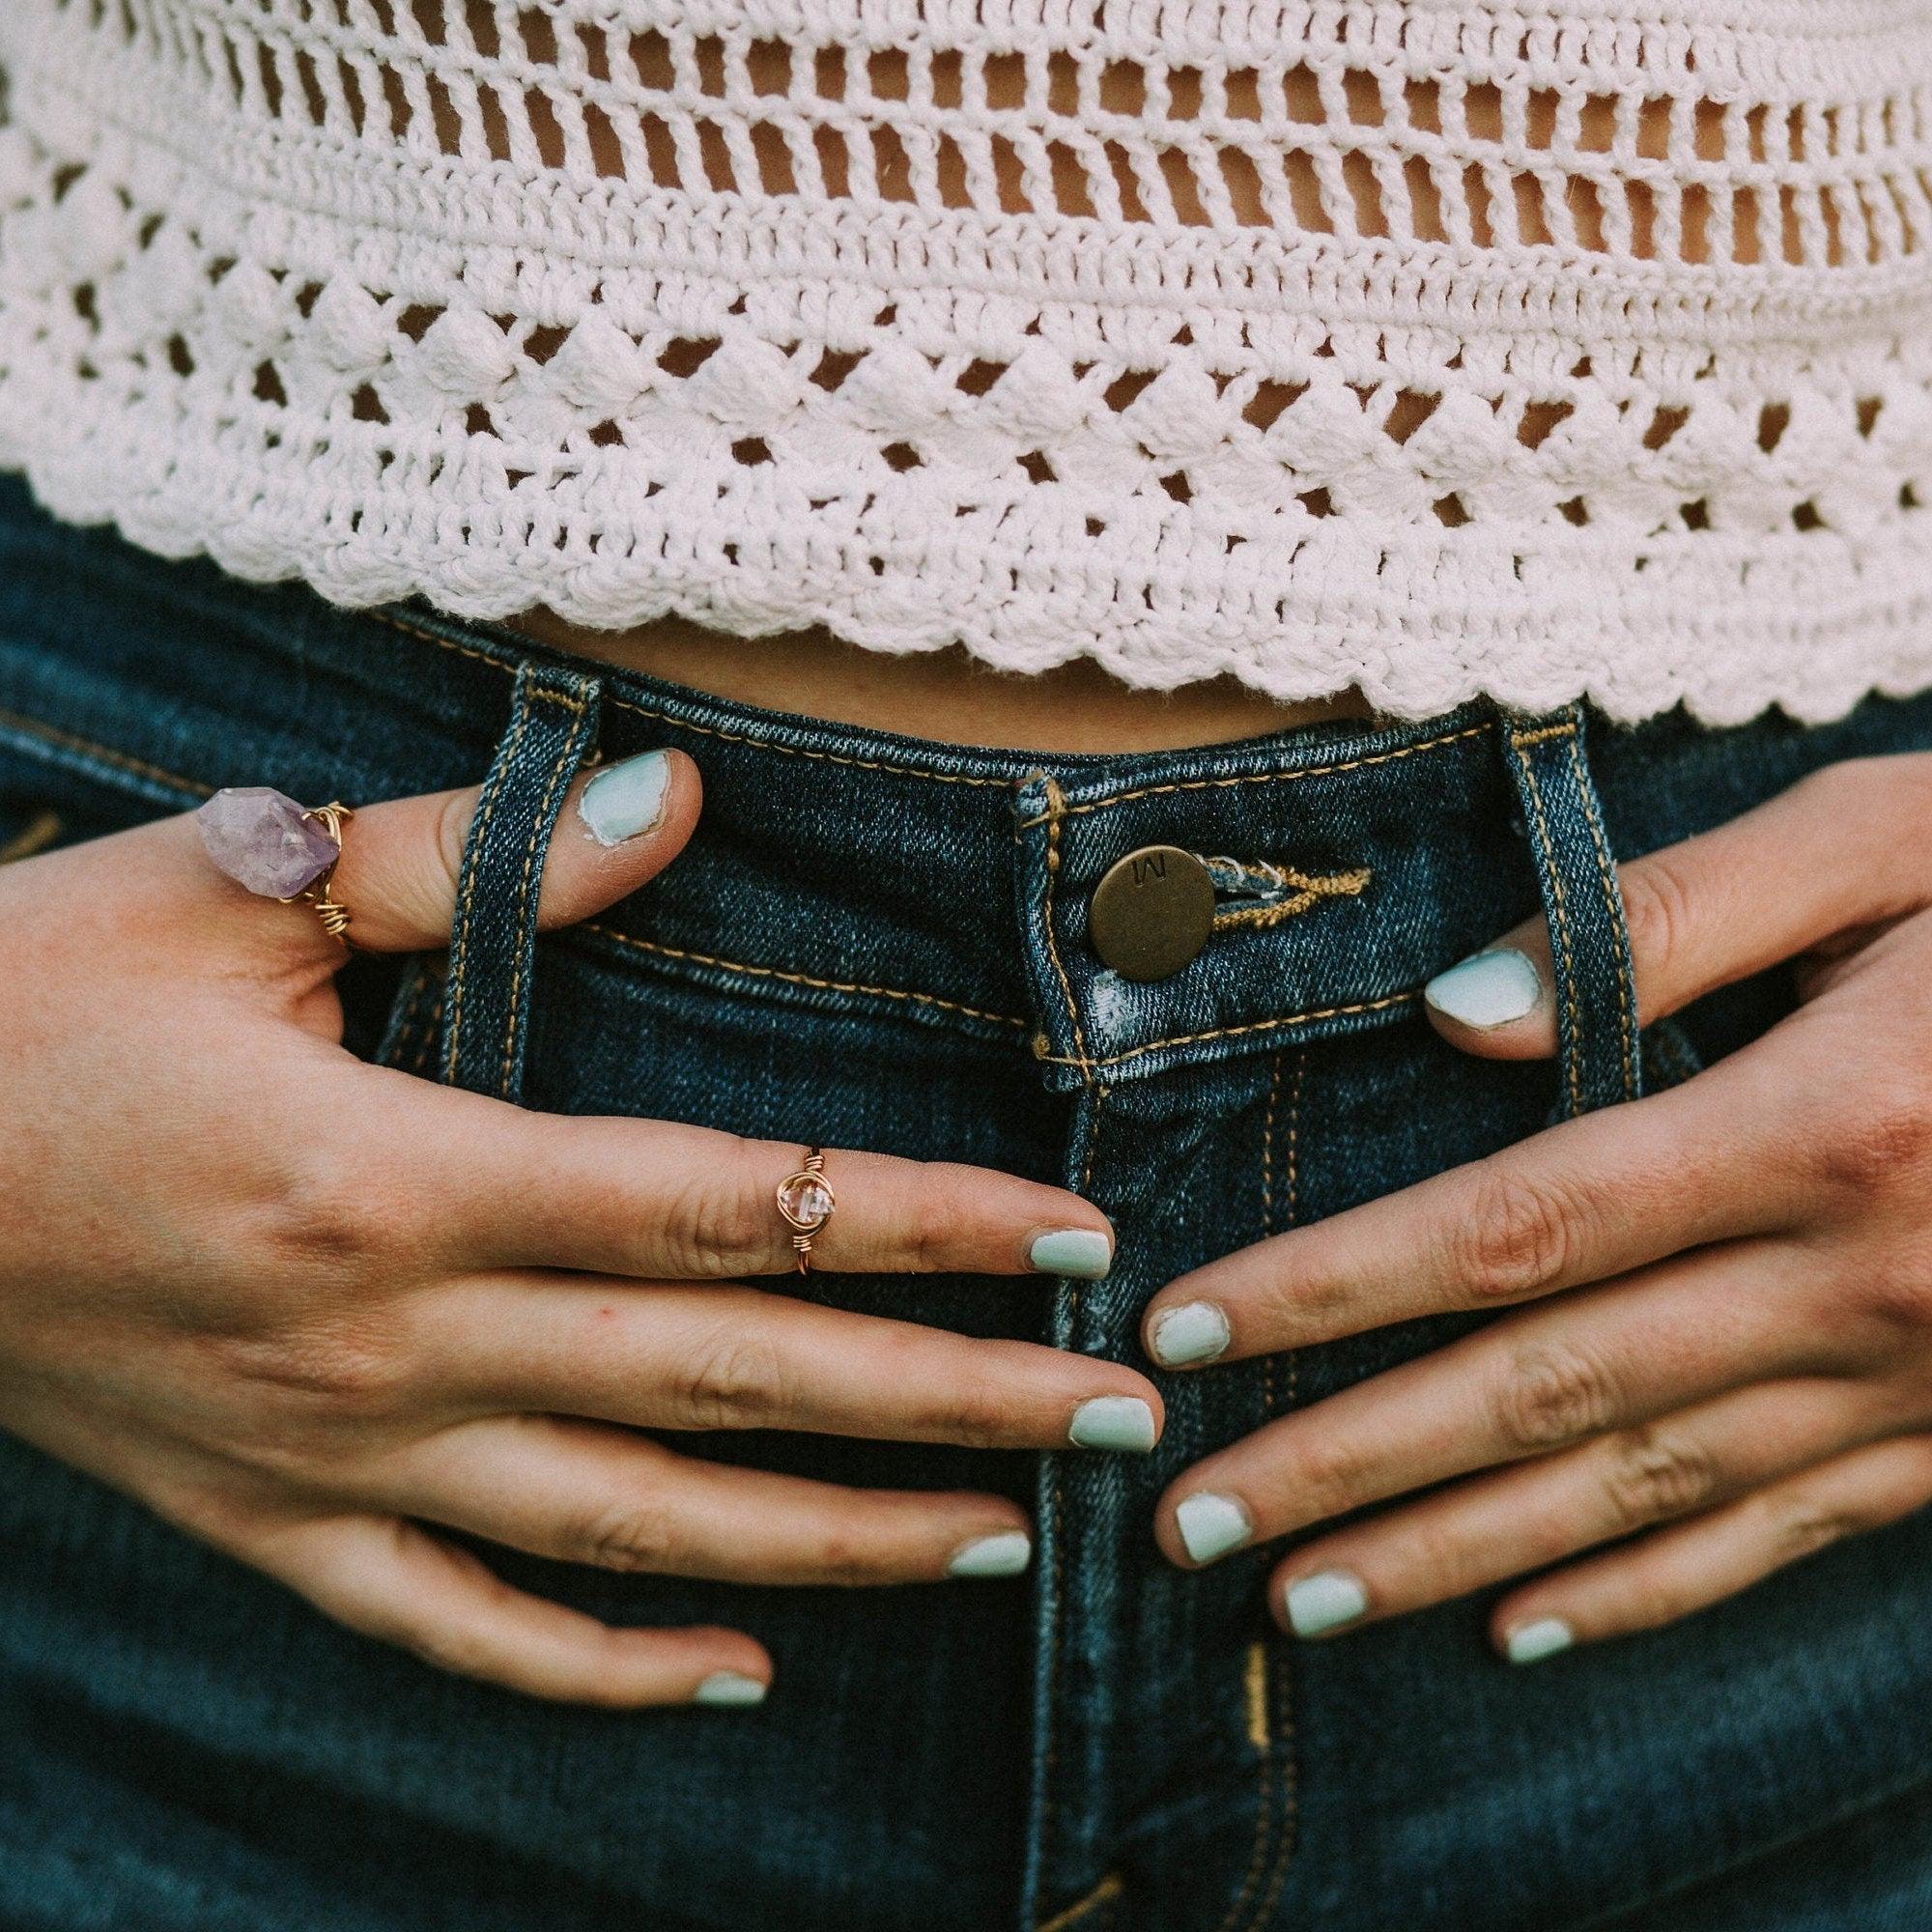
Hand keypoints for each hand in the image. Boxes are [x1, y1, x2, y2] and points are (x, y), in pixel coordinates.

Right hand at [0, 751, 1158, 1706]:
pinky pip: (460, 1630)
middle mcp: (391, 1344)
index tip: (1072, 1240)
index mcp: (398, 1178)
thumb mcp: (224, 886)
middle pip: (732, 1389)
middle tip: (1121, 1419)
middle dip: (950, 1406)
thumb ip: (467, 861)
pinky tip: (736, 1677)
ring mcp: (333, 1464)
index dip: (920, 1223)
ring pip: (637, 1536)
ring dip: (835, 1549)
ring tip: (1002, 1546)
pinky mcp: (271, 1529)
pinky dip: (603, 1671)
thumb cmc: (22, 1006)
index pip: (732, 1210)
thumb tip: (672, 800)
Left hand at [1143, 754, 1931, 1662]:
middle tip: (1187, 1523)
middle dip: (1347, 1463)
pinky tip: (1523, 1629)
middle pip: (1543, 1390)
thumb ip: (1674, 920)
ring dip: (1457, 1555)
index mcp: (1825, 1127)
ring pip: (1641, 1492)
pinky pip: (1781, 1539)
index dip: (1328, 1292)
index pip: (1508, 1230)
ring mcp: (1922, 1386)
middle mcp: (1864, 1285)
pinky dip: (1643, 1592)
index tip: (1185, 1337)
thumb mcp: (1898, 839)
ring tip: (1302, 1600)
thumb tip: (1459, 1016)